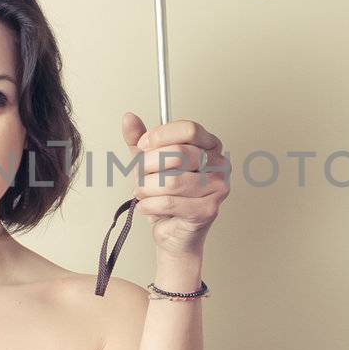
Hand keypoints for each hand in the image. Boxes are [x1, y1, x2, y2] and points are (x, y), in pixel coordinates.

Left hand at [120, 113, 230, 256]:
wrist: (173, 231)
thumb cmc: (166, 195)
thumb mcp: (149, 162)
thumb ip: (139, 139)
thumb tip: (129, 118)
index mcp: (209, 145)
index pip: (188, 129)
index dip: (160, 136)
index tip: (143, 145)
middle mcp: (219, 164)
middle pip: (178, 154)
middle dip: (148, 166)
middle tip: (140, 175)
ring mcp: (217, 188)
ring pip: (170, 181)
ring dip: (146, 188)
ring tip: (143, 192)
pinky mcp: (208, 210)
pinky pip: (169, 202)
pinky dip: (149, 204)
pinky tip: (147, 205)